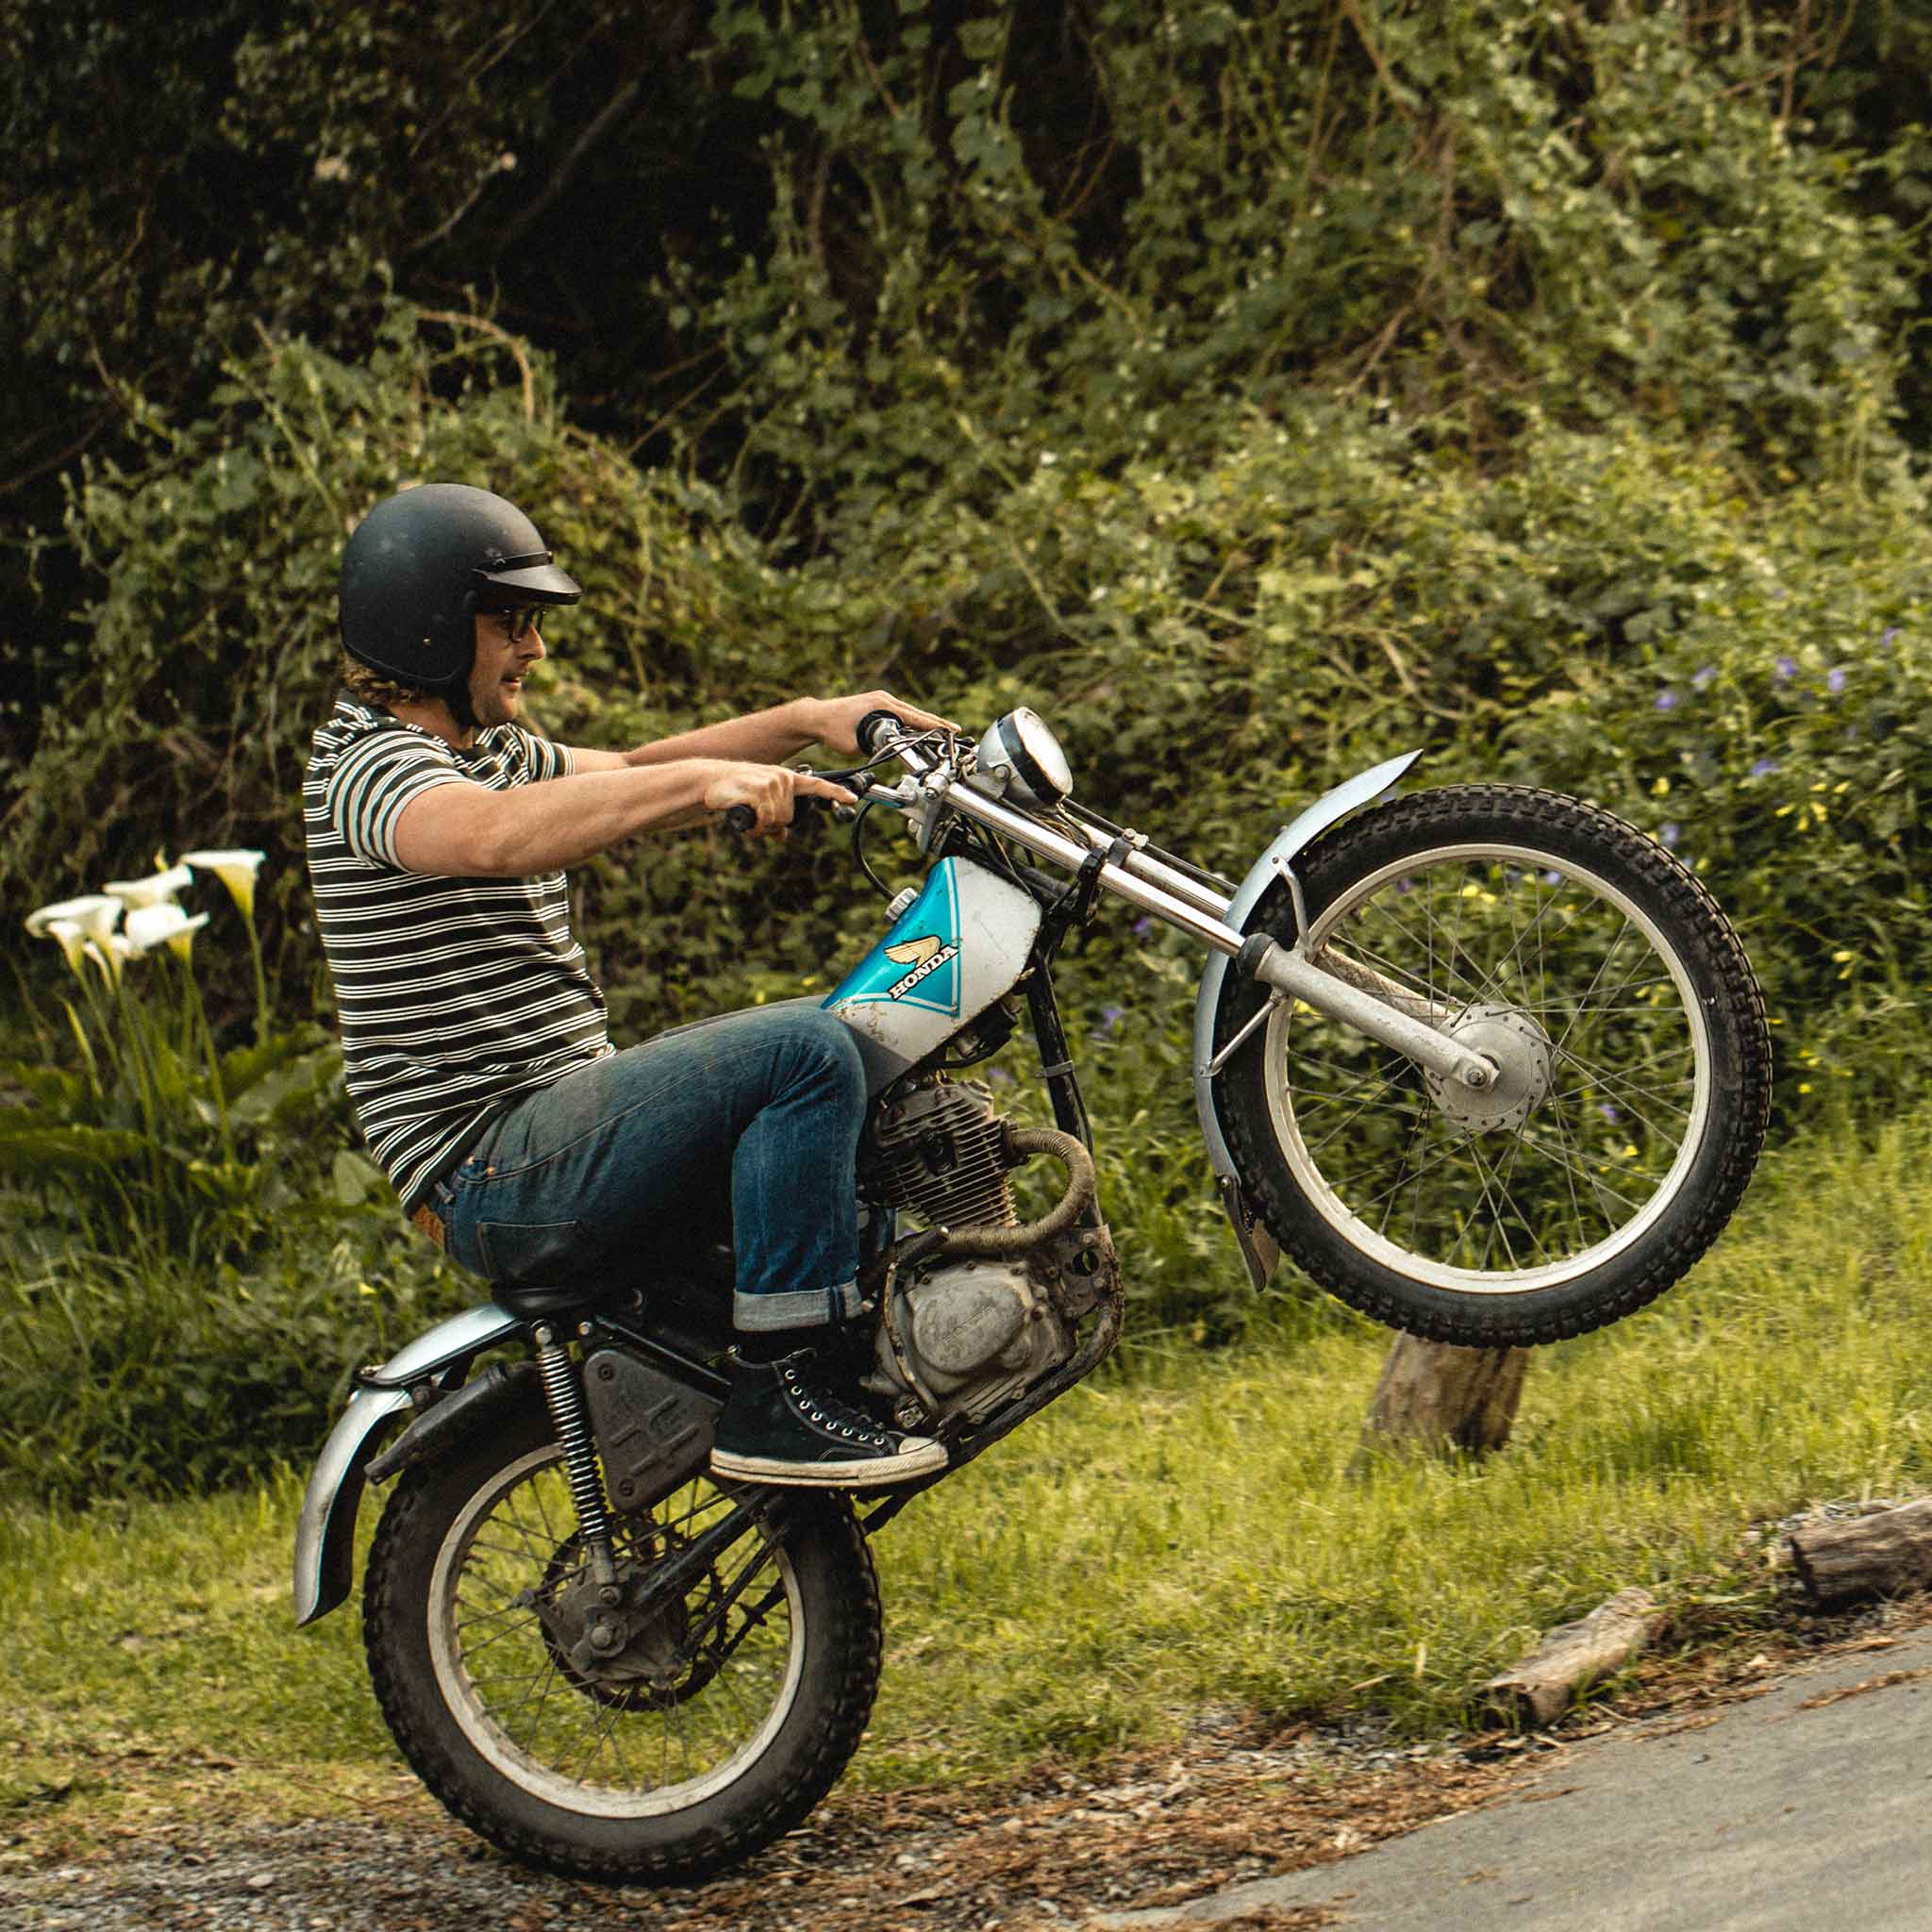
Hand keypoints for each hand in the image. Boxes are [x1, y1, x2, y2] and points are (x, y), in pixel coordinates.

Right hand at [701, 761, 856, 837]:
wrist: (711, 781)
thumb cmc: (736, 793)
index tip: (853, 799)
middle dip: (773, 825)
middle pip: (790, 817)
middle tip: (756, 820)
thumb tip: (781, 838)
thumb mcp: (758, 804)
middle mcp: (784, 778)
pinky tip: (746, 817)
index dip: (836, 793)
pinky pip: (767, 819)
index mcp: (787, 779)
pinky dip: (756, 825)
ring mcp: (773, 782)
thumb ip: (773, 818)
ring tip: (749, 815)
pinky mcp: (760, 788)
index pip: (817, 785)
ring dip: (762, 826)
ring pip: (779, 820)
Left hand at [800, 690, 957, 756]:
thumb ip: (877, 749)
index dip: (934, 725)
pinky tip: (920, 728)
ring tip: (942, 731)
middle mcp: (884, 699)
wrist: (816, 717)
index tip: (950, 731)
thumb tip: (894, 753)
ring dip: (925, 722)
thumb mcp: (856, 745)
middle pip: (917, 713)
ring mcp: (881, 700)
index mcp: (882, 705)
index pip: (915, 717)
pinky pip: (900, 713)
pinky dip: (912, 721)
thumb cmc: (833, 729)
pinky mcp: (877, 704)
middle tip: (954, 732)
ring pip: (910, 713)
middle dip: (936, 723)